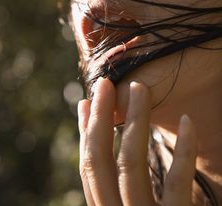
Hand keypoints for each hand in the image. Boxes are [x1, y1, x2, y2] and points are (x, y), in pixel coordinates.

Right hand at [78, 78, 196, 205]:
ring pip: (131, 164)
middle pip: (100, 161)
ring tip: (139, 88)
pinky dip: (183, 150)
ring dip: (134, 119)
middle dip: (100, 117)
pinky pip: (177, 183)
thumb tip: (103, 142)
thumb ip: (115, 189)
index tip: (86, 102)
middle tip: (105, 83)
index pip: (89, 168)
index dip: (86, 133)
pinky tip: (187, 120)